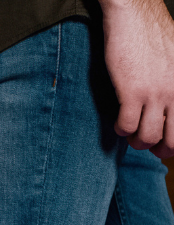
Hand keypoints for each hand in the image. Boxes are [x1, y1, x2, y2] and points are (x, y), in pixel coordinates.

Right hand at [102, 0, 173, 157]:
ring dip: (136, 141)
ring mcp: (155, 93)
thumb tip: (168, 106)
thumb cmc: (152, 33)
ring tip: (130, 131)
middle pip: (170, 140)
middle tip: (146, 142)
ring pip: (147, 138)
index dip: (173, 143)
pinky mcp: (132, 93)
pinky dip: (120, 130)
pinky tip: (118, 120)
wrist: (134, 14)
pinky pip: (126, 127)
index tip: (163, 143)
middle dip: (157, 149)